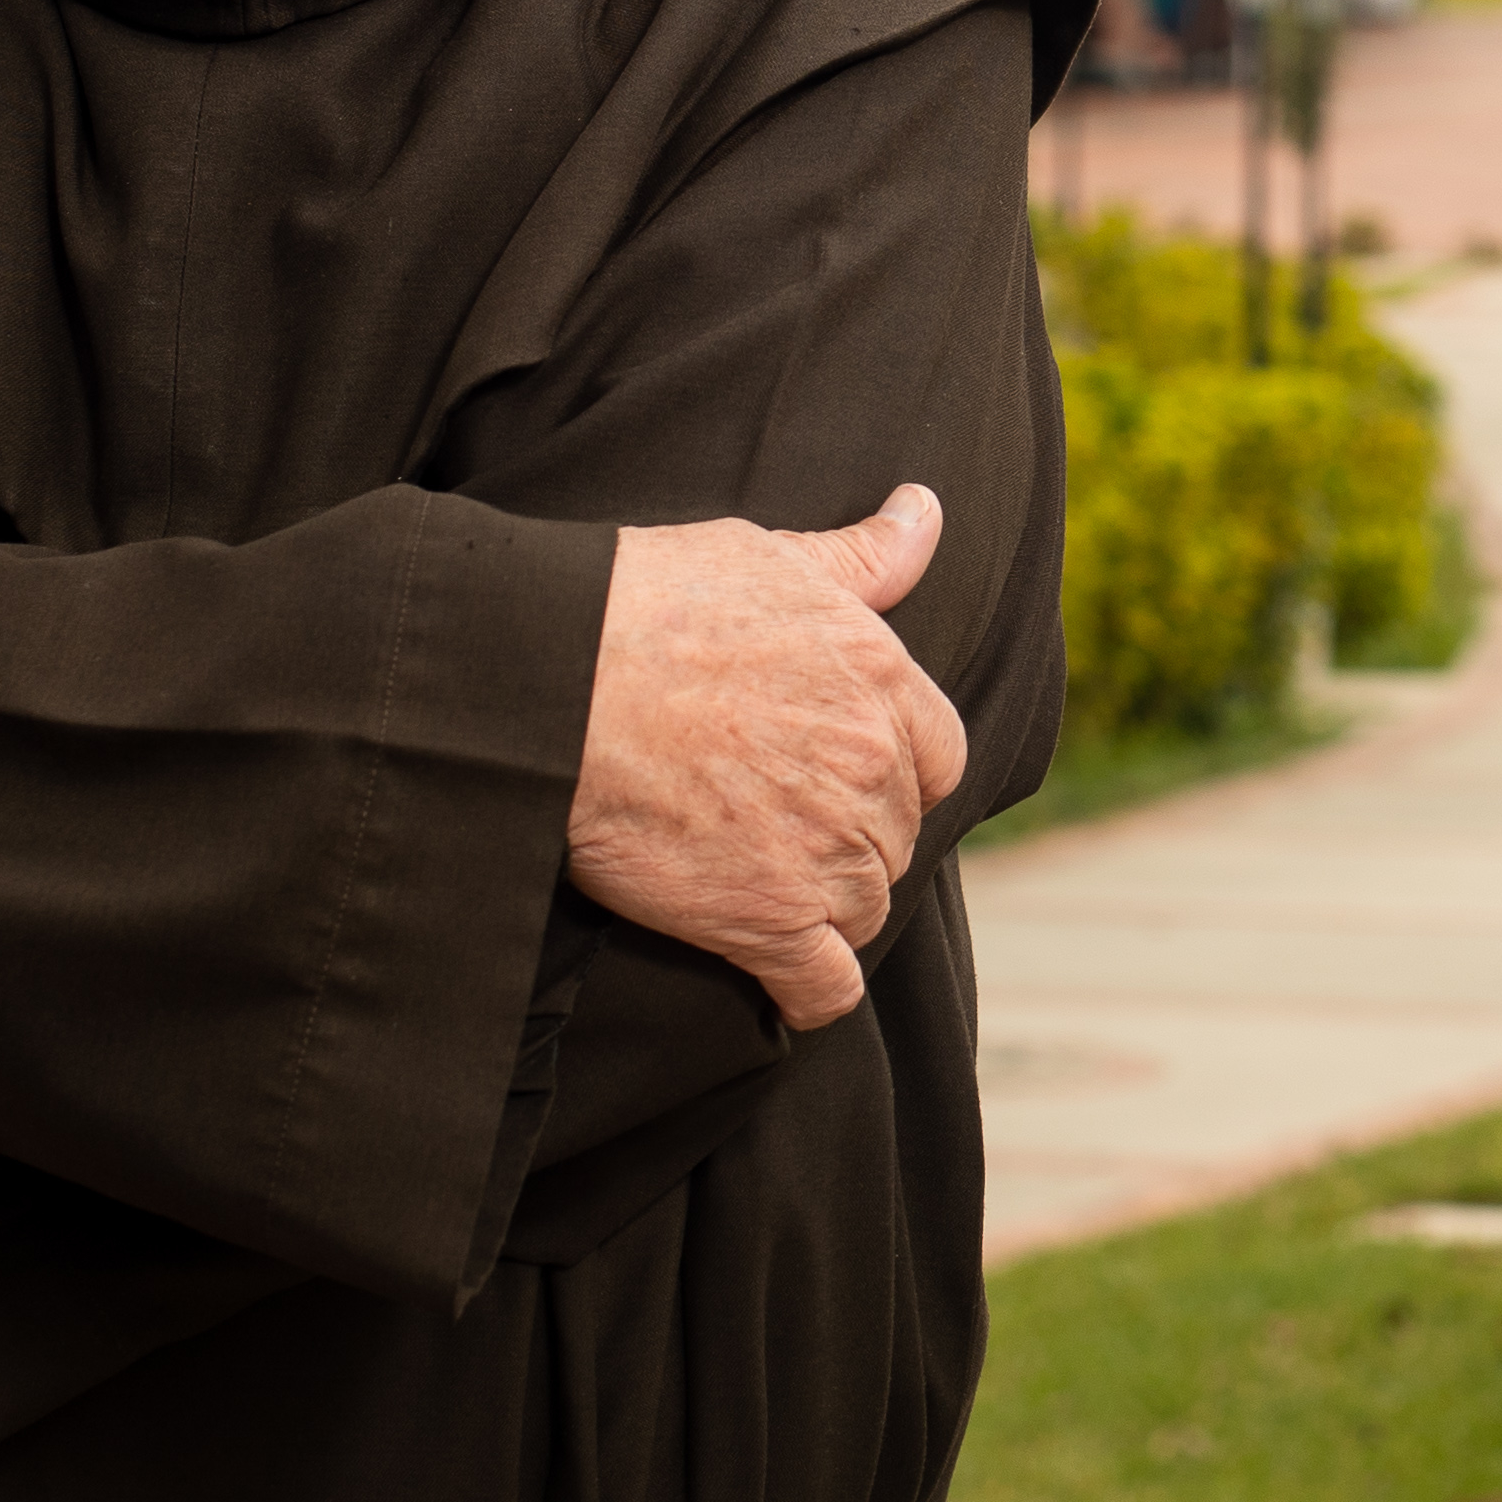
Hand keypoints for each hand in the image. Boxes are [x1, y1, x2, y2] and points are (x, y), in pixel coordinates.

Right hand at [565, 486, 967, 1027]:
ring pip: (865, 907)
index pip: (940, 754)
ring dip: (825, 906)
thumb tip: (926, 510)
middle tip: (776, 825)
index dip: (895, 769)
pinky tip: (781, 981)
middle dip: (851, 836)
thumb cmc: (652, 602)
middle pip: (897, 835)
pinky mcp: (768, 921)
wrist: (560, 681)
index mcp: (884, 683)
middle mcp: (873, 770)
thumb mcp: (771, 556)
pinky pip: (825, 987)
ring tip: (761, 885)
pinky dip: (808, 992)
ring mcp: (827, 851)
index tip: (841, 772)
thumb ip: (864, 556)